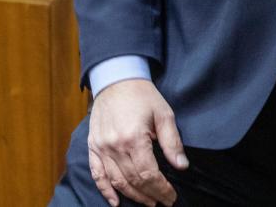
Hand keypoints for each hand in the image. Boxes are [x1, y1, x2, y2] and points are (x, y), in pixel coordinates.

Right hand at [88, 78, 187, 206]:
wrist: (117, 80)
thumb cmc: (143, 96)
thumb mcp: (164, 114)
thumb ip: (172, 142)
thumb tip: (182, 165)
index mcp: (134, 138)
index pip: (149, 174)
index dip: (161, 188)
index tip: (172, 196)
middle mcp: (115, 147)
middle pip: (133, 181)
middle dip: (150, 194)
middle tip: (163, 201)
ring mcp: (101, 148)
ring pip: (116, 181)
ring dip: (132, 196)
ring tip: (148, 202)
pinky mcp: (93, 147)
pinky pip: (97, 175)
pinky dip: (105, 190)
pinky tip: (115, 202)